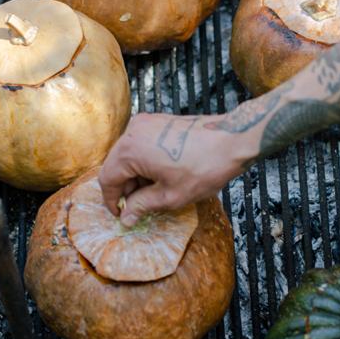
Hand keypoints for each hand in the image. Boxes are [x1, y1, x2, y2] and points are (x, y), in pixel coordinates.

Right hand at [98, 112, 252, 224]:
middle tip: (140, 206)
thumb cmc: (204, 167)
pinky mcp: (158, 121)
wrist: (232, 139)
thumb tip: (126, 217)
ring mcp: (146, 123)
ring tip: (155, 191)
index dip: (112, 201)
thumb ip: (142, 206)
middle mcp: (133, 131)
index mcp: (130, 150)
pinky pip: (141, 144)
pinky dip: (144, 161)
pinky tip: (161, 174)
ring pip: (128, 154)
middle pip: (115, 165)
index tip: (121, 214)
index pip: (107, 179)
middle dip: (125, 188)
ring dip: (135, 175)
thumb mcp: (170, 195)